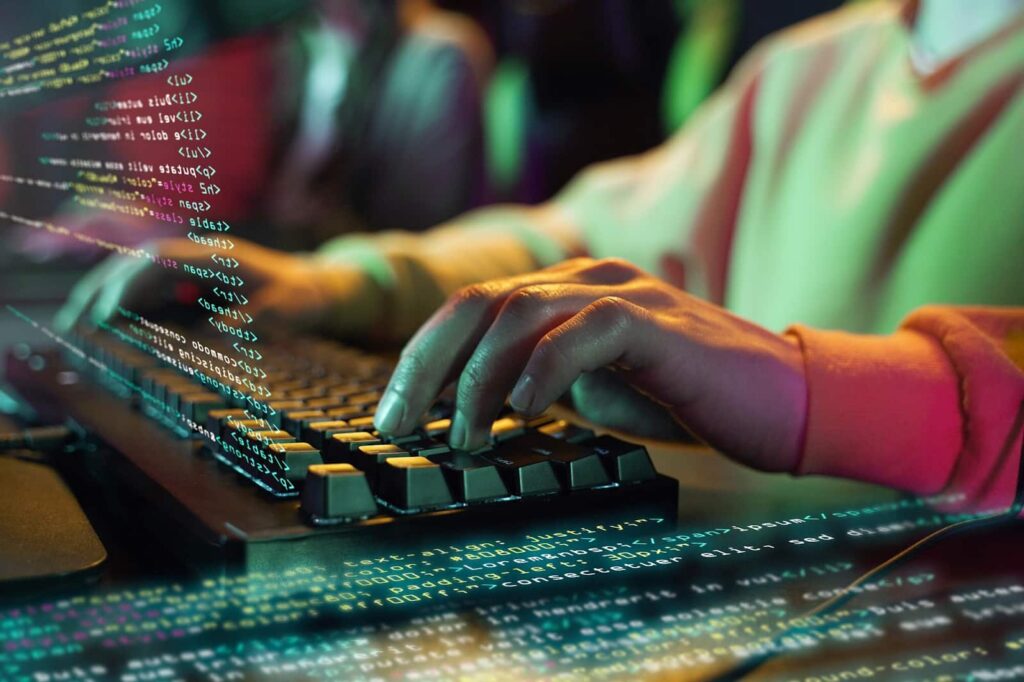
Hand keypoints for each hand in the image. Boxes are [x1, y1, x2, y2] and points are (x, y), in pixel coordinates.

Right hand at [55, 236, 377, 336]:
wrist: (321, 287)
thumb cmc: (306, 296)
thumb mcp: (289, 308)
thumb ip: (257, 317)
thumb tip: (218, 330)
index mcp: (219, 256)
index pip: (160, 259)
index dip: (129, 283)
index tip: (108, 312)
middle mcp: (202, 257)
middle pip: (138, 262)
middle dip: (102, 288)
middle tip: (74, 322)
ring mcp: (197, 268)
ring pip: (139, 274)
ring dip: (107, 294)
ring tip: (76, 324)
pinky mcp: (196, 283)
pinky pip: (153, 289)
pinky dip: (127, 304)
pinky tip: (107, 326)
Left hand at [374, 258, 806, 471]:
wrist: (779, 401)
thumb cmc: (683, 400)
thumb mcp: (590, 392)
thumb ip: (536, 383)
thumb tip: (467, 409)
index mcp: (563, 294)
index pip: (471, 312)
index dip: (422, 360)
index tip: (395, 417)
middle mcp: (584, 281)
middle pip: (478, 305)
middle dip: (426, 366)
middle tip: (400, 425)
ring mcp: (619, 294)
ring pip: (519, 313)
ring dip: (477, 378)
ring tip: (463, 435)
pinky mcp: (654, 321)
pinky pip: (584, 331)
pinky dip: (544, 370)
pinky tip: (525, 413)